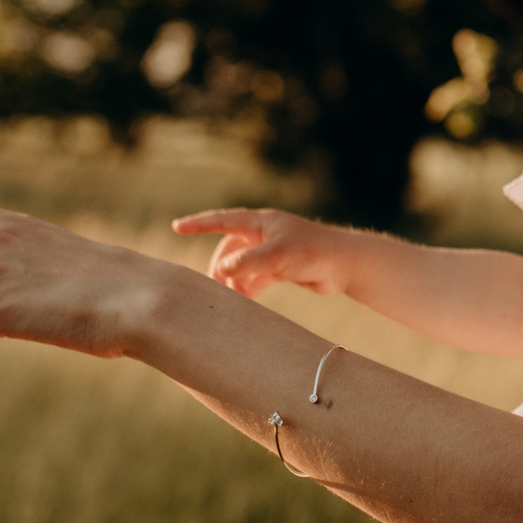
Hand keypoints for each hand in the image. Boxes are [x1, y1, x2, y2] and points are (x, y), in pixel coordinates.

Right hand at [170, 208, 351, 298]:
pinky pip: (255, 277)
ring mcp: (273, 250)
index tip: (176, 226)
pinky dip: (247, 288)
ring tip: (228, 298)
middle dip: (219, 267)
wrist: (346, 266)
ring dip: (233, 281)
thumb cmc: (314, 252)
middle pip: (230, 248)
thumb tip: (220, 269)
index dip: (198, 223)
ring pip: (242, 265)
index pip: (223, 220)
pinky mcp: (282, 267)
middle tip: (211, 287)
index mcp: (262, 222)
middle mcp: (265, 233)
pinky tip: (243, 303)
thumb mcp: (277, 255)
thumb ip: (247, 262)